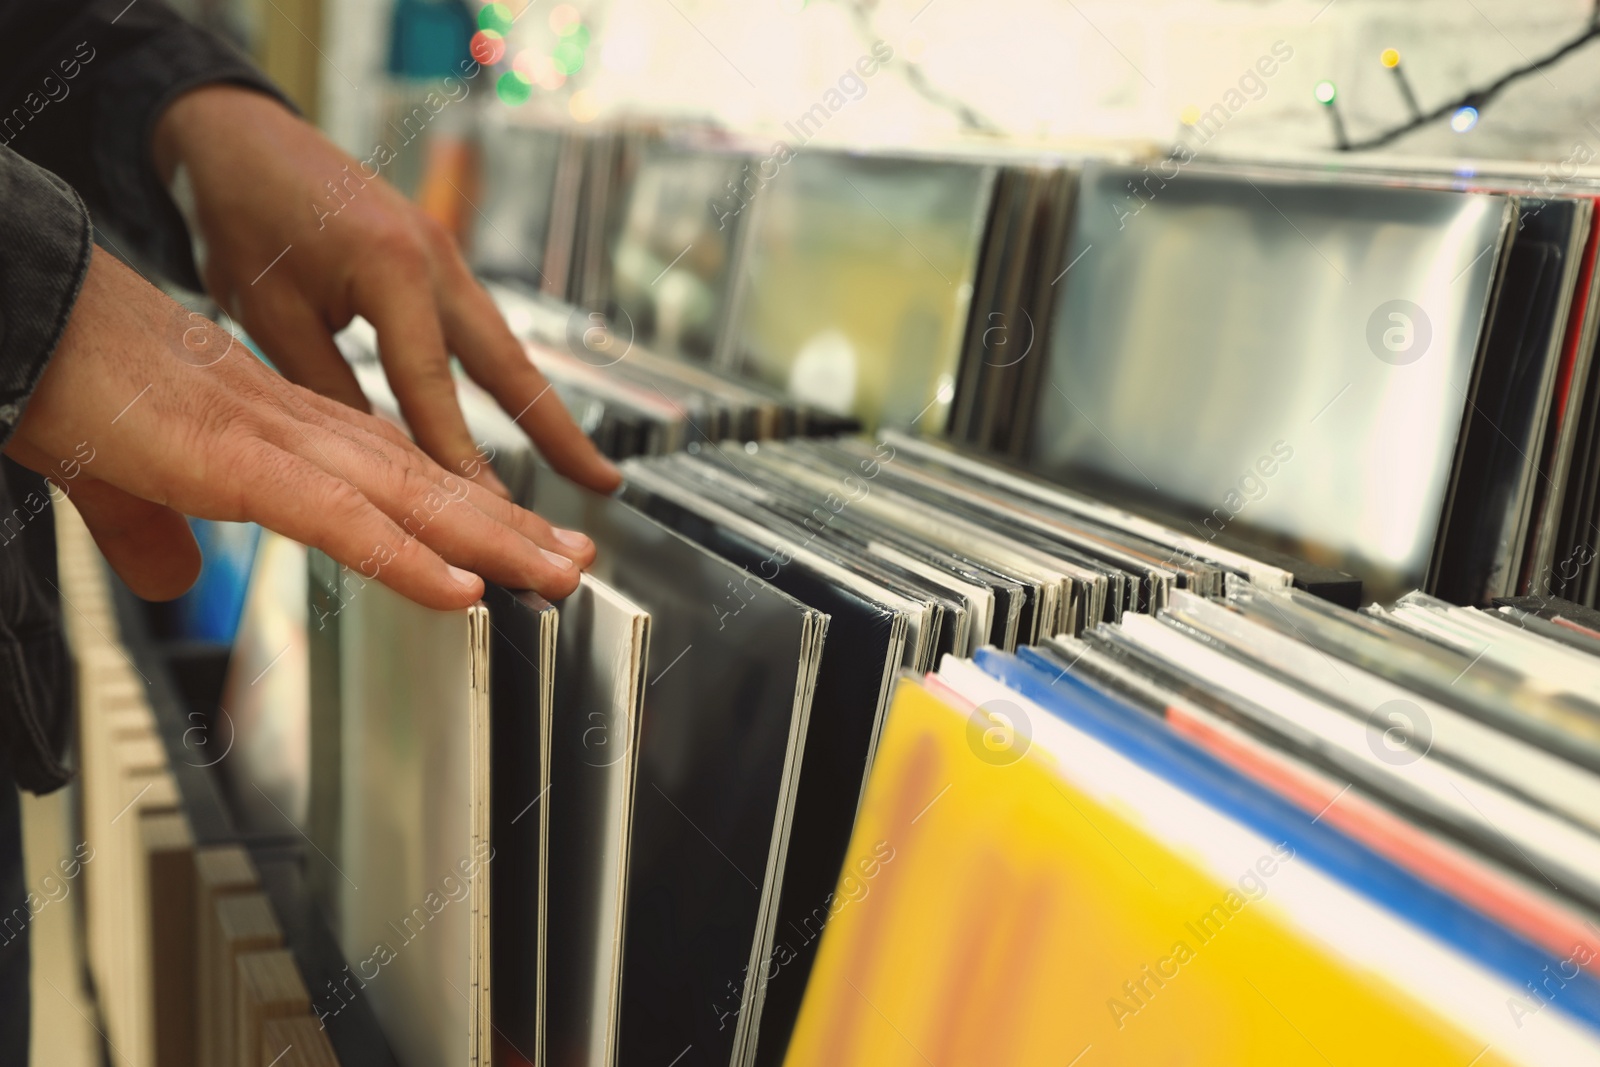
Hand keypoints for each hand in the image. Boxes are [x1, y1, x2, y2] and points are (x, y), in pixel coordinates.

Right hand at [4, 248, 592, 607]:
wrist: (17, 314)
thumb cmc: (67, 383)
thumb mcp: (121, 482)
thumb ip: (156, 532)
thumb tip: (179, 579)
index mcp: (280, 429)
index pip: (392, 476)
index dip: (458, 511)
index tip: (514, 545)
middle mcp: (298, 428)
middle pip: (423, 484)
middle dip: (504, 528)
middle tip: (573, 563)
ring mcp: (274, 440)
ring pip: (407, 498)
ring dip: (489, 542)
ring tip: (556, 576)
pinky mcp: (236, 460)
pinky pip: (339, 517)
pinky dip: (405, 555)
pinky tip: (463, 590)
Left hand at [150, 84, 620, 496]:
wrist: (236, 132)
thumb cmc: (239, 212)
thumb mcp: (267, 312)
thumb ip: (325, 386)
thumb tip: (371, 465)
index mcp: (391, 267)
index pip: (432, 386)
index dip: (459, 459)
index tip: (487, 517)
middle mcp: (434, 258)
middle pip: (510, 364)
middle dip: (558, 431)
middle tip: (602, 484)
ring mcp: (442, 254)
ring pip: (504, 348)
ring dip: (543, 408)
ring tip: (581, 464)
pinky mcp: (434, 257)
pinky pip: (480, 331)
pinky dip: (506, 379)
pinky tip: (521, 413)